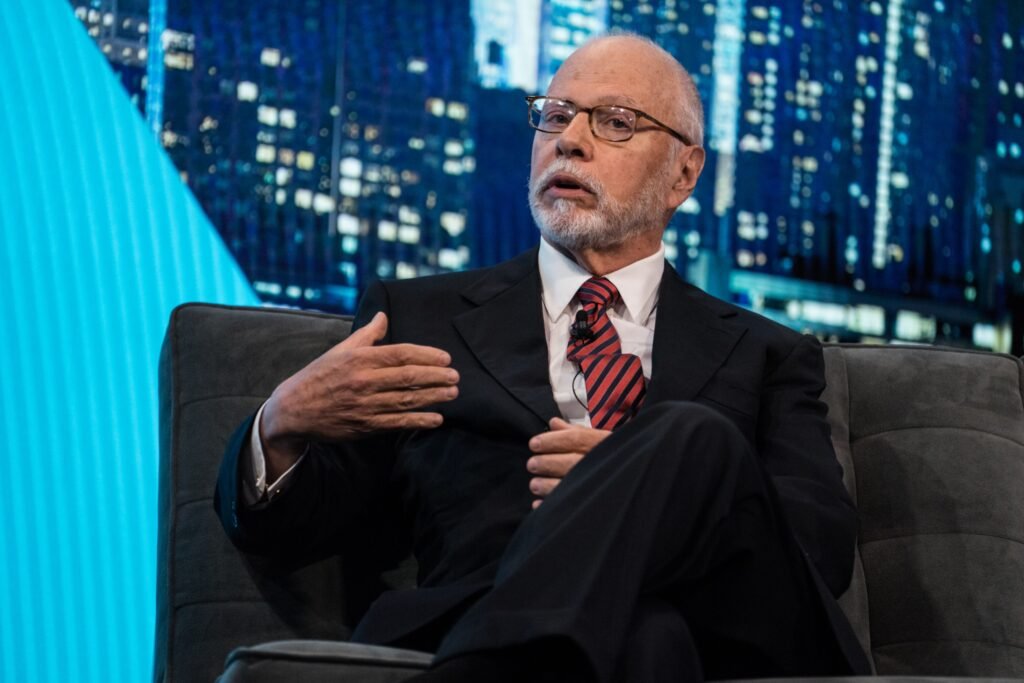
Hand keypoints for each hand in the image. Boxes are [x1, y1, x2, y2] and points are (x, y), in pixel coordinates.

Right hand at [260, 312, 458, 477]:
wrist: (293, 410)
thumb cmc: (318, 376)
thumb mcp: (340, 350)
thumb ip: (366, 335)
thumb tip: (383, 317)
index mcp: (359, 359)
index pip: (400, 354)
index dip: (426, 355)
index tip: (445, 357)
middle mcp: (364, 382)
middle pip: (408, 378)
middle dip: (437, 376)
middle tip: (456, 376)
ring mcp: (365, 406)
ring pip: (407, 401)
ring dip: (434, 397)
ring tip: (453, 392)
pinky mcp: (365, 426)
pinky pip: (397, 423)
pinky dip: (419, 421)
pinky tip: (436, 418)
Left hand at [526, 417, 609, 508]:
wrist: (641, 488)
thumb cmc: (617, 460)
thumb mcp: (602, 441)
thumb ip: (578, 432)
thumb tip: (554, 423)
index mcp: (604, 444)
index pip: (575, 439)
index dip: (551, 440)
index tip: (535, 443)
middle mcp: (603, 464)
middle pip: (571, 462)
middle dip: (547, 463)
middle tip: (533, 463)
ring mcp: (600, 486)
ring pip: (570, 485)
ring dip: (547, 485)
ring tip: (535, 484)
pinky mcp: (596, 505)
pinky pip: (570, 506)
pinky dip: (552, 505)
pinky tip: (541, 503)